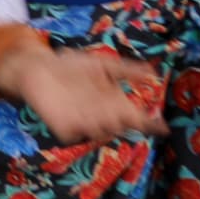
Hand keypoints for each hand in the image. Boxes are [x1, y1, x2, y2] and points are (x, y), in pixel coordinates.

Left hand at [0, 43, 167, 144]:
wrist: (37, 67)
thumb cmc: (72, 66)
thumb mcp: (101, 64)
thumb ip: (126, 69)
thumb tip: (153, 73)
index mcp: (114, 104)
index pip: (137, 119)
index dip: (150, 124)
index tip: (162, 128)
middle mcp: (102, 117)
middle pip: (120, 127)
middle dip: (122, 120)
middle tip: (120, 107)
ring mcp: (83, 124)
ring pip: (101, 132)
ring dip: (104, 123)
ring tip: (100, 108)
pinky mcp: (63, 127)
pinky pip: (75, 134)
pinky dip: (79, 127)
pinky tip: (79, 114)